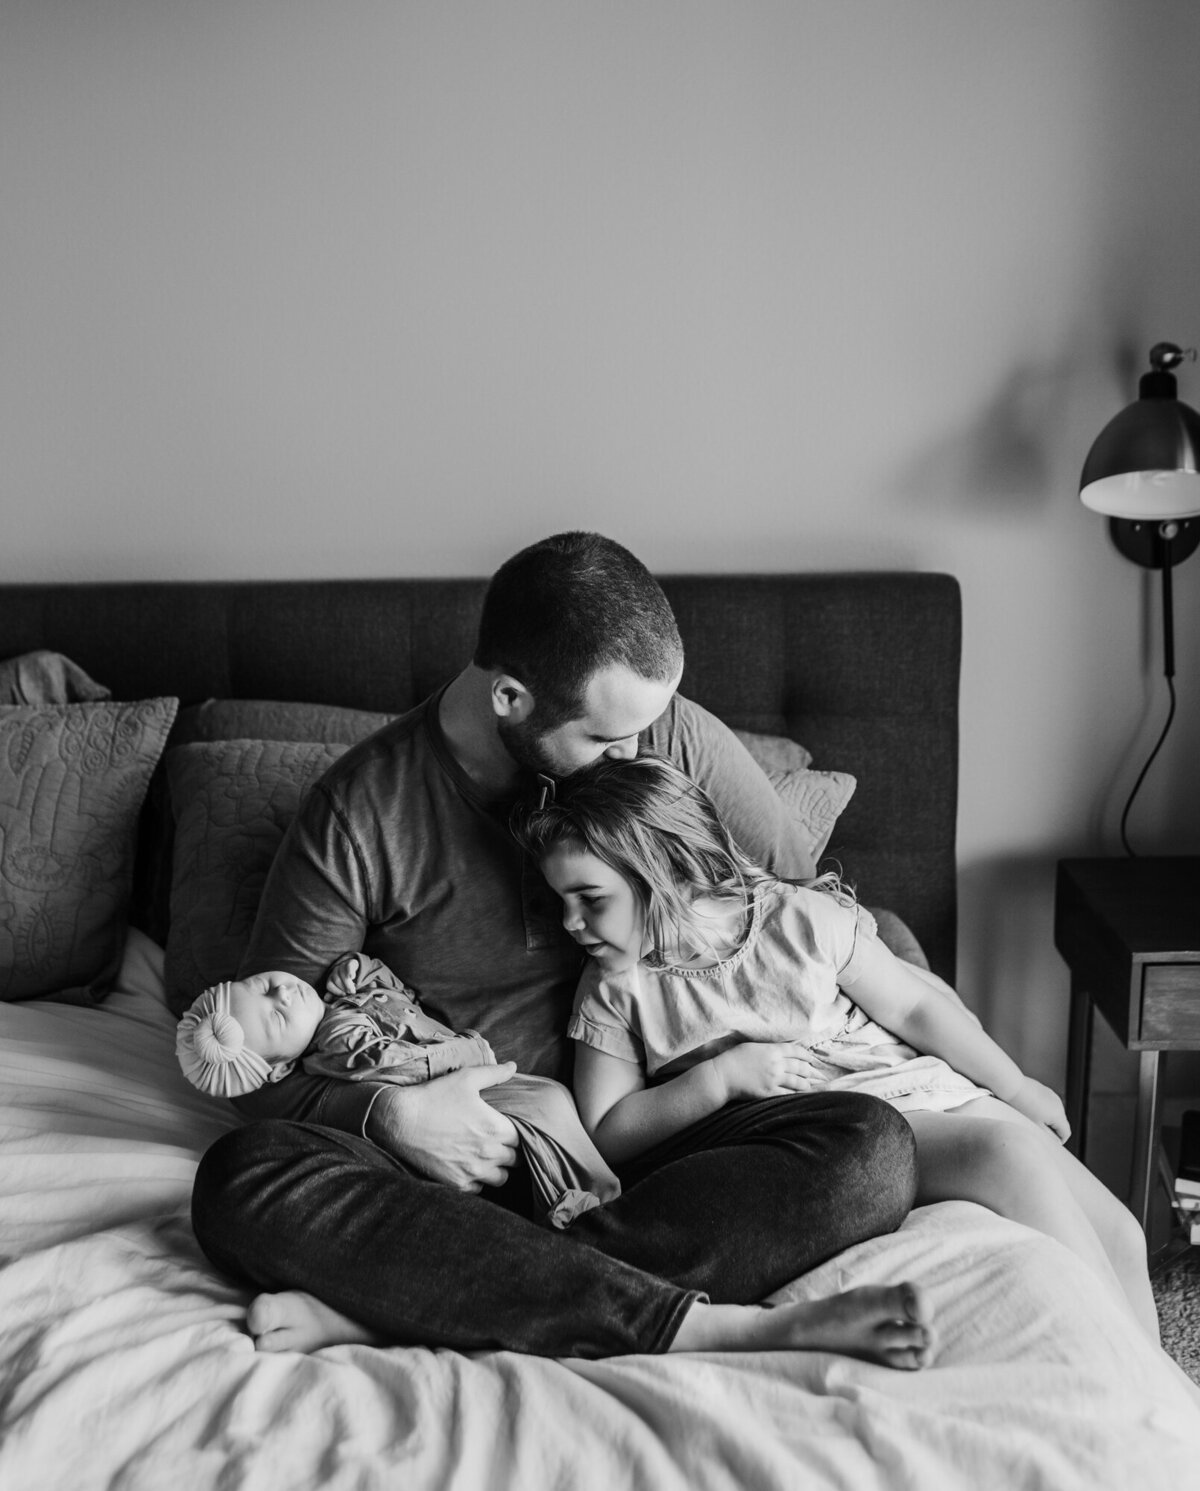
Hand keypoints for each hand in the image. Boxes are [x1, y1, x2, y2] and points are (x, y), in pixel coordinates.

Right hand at [365, 1063, 520, 1189]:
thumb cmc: (435, 1097)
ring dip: (499, 1168)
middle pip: (516, 1160)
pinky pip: (479, 1189)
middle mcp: (488, 1154)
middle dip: (512, 1150)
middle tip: (501, 1140)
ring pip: (501, 1179)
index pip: (524, 1138)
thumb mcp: (466, 1078)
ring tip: (488, 1155)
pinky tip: (470, 1165)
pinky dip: (478, 1180)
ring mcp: (473, 1172)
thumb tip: (513, 1066)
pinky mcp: (456, 1184)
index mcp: (496, 1129)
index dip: (520, 1132)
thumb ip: (494, 1073)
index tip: (511, 1127)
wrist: (400, 1121)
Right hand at [711, 1042, 823, 1101]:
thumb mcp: (753, 1047)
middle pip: (800, 1067)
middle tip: (813, 1073)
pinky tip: (798, 1095)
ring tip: (808, 1085)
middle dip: (808, 1071)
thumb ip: (768, 1048)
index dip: (805, 1055)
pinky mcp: (769, 1093)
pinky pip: (787, 1094)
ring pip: (797, 1082)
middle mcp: (776, 1064)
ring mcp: (774, 1079)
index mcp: (772, 1050)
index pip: (796, 1051)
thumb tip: (779, 1051)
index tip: (810, 1059)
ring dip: (805, 1084)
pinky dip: (795, 1095)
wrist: (723, 1075)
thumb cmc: (734, 1058)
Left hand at [1007, 1075, 1070, 1142]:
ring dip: (1047, 1119)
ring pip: (1054, 1113)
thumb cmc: (1021, 1106)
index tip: (1047, 1142)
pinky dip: (1042, 1109)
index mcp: (1058, 1114)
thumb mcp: (1035, 1126)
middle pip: (1061, 1123)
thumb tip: (1056, 1142)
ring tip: (1032, 1118)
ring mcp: (1052, 1095)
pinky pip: (1048, 1104)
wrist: (1012, 1086)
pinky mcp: (1045, 1090)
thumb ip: (1049, 1137)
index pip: (1066, 1133)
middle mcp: (1058, 1104)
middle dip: (1052, 1129)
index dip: (1058, 1140)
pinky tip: (1029, 1108)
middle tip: (1037, 1130)